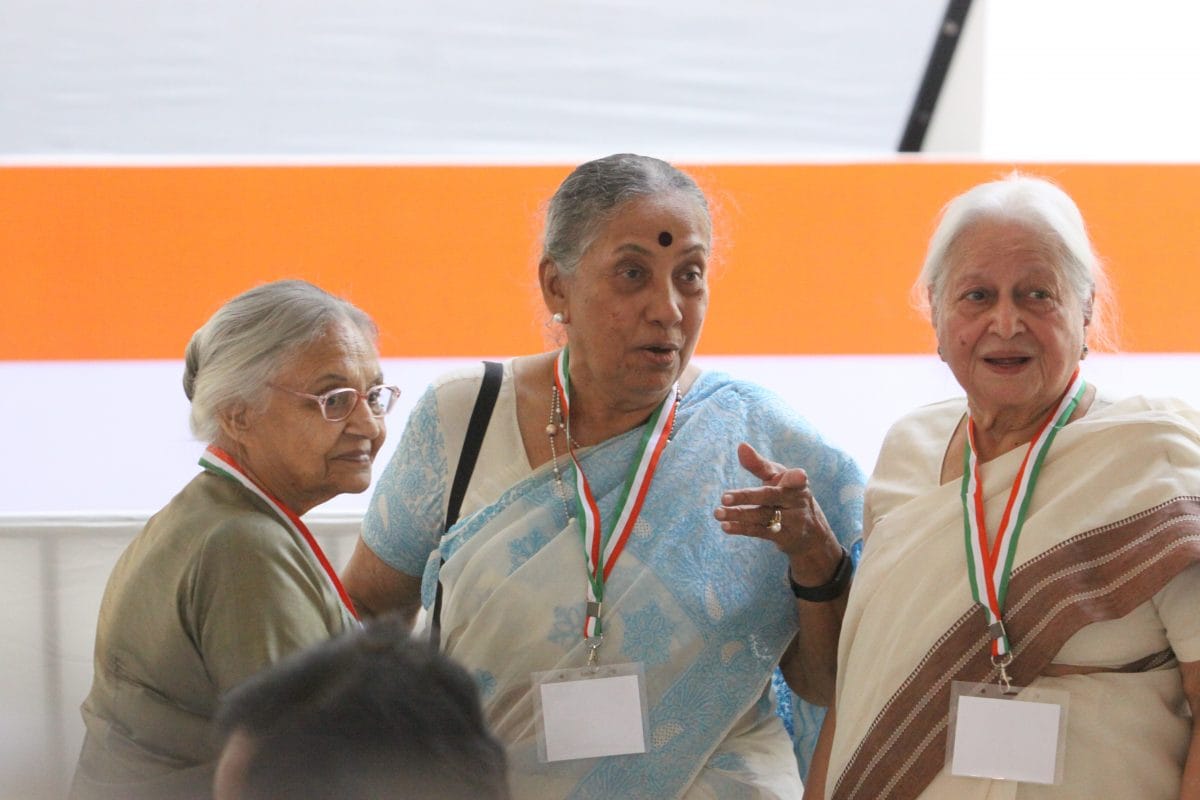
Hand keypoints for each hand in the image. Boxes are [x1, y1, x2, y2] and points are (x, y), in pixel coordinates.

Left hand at [714, 442, 841, 585]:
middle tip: (724, 497)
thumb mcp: (778, 478)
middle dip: (747, 497)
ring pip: (762, 516)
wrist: (811, 533)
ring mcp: (792, 521)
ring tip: (717, 513)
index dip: (797, 477)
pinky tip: (725, 526)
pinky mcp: (784, 537)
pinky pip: (760, 531)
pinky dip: (742, 528)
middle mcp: (796, 501)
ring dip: (738, 514)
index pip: (795, 479)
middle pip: (770, 497)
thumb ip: (759, 464)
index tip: (800, 476)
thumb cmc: (787, 496)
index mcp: (797, 483)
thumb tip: (740, 445)